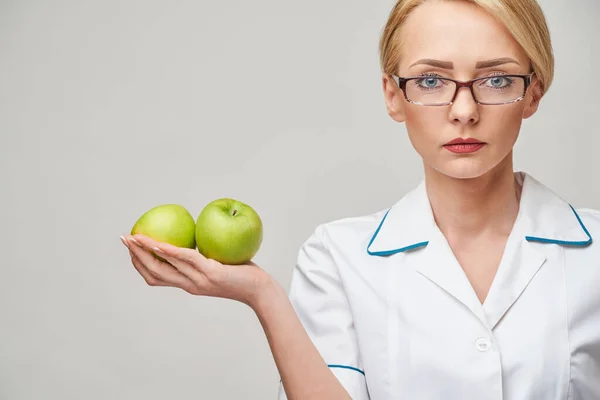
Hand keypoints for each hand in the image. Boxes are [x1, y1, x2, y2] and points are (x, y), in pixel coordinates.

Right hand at [120, 234, 271, 306]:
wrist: (260, 290)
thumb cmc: (242, 274)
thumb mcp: (217, 264)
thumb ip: (204, 256)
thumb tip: (195, 235)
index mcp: (188, 284)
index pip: (156, 276)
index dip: (140, 263)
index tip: (131, 247)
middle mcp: (189, 284)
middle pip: (154, 272)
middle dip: (136, 255)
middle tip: (124, 238)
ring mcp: (198, 280)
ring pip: (164, 266)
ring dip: (146, 250)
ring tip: (135, 237)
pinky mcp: (210, 273)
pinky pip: (185, 259)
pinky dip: (168, 250)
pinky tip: (158, 241)